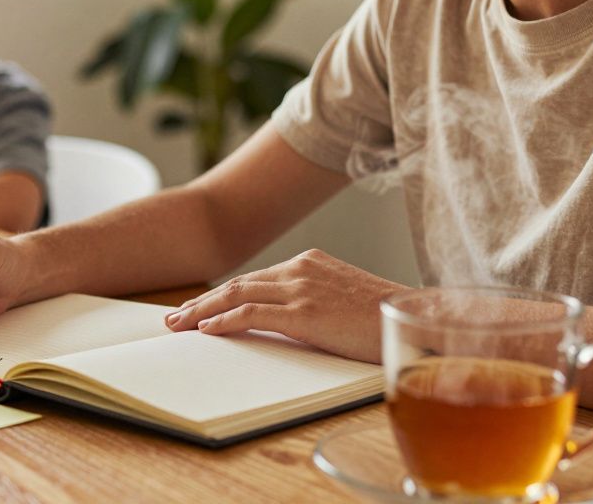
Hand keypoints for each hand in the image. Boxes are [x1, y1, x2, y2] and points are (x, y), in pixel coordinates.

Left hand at [163, 249, 406, 362]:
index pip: (253, 279)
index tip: (198, 309)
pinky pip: (252, 314)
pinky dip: (224, 320)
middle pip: (238, 284)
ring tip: (180, 326)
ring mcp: (302, 288)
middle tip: (175, 319)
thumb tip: (285, 320)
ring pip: (236, 296)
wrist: (418, 317)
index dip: (221, 295)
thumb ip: (311, 302)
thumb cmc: (384, 317)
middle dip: (201, 302)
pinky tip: (207, 331)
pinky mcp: (305, 311)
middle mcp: (300, 269)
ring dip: (202, 312)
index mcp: (309, 262)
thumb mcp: (342, 300)